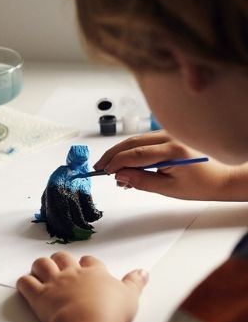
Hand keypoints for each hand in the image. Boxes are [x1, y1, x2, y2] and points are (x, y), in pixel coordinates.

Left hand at [17, 252, 146, 321]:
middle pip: (62, 257)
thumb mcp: (131, 296)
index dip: (87, 263)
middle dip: (60, 260)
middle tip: (60, 266)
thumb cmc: (111, 312)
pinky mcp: (39, 296)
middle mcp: (72, 274)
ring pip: (42, 264)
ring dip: (40, 267)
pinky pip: (26, 283)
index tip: (87, 267)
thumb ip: (136, 283)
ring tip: (40, 271)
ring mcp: (54, 283)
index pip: (90, 261)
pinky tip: (26, 285)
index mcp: (95, 273)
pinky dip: (24, 282)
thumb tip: (144, 272)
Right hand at [93, 131, 237, 199]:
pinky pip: (144, 140)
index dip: (116, 163)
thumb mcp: (169, 189)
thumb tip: (119, 176)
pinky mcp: (170, 134)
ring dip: (120, 152)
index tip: (105, 172)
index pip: (135, 154)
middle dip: (113, 155)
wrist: (222, 178)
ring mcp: (171, 133)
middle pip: (132, 142)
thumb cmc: (201, 185)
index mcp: (173, 151)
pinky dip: (131, 150)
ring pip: (136, 139)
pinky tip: (125, 162)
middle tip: (99, 167)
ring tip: (110, 167)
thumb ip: (141, 181)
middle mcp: (171, 137)